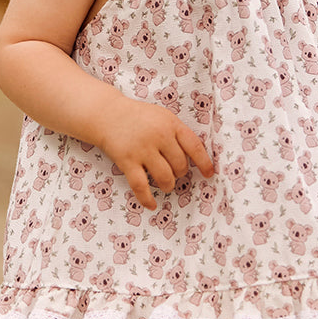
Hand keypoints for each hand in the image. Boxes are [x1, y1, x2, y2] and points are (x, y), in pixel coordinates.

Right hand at [98, 98, 214, 209]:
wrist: (108, 114)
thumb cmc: (139, 117)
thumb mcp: (162, 117)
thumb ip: (177, 133)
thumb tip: (195, 158)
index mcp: (171, 124)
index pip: (194, 146)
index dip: (204, 162)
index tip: (209, 174)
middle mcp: (159, 136)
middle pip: (179, 165)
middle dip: (180, 173)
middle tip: (175, 173)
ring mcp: (142, 149)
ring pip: (165, 178)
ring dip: (168, 185)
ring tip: (166, 184)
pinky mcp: (127, 160)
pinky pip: (140, 186)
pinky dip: (147, 198)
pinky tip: (151, 205)